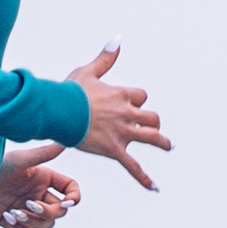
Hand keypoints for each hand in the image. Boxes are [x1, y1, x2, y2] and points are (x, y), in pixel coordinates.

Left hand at [0, 146, 81, 227]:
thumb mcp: (19, 160)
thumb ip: (43, 154)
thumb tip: (64, 143)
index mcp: (43, 178)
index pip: (69, 189)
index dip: (73, 197)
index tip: (67, 202)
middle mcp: (37, 193)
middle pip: (59, 211)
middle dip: (47, 211)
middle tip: (30, 205)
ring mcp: (26, 208)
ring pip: (45, 224)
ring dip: (33, 221)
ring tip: (15, 212)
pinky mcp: (12, 221)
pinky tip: (8, 217)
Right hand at [61, 46, 167, 189]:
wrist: (58, 111)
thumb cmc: (69, 92)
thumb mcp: (89, 71)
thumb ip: (106, 59)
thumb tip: (118, 40)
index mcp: (121, 94)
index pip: (141, 96)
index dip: (136, 100)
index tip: (128, 103)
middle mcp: (127, 113)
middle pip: (152, 117)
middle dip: (152, 121)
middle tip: (153, 127)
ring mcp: (122, 132)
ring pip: (152, 137)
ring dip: (162, 142)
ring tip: (168, 145)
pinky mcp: (114, 150)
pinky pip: (133, 166)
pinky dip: (144, 178)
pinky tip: (155, 187)